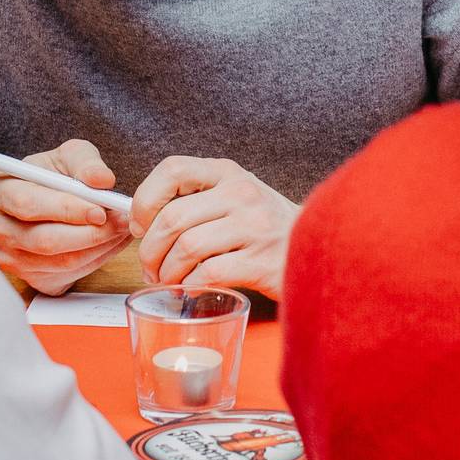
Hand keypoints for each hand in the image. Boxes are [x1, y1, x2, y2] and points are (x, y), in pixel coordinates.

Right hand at [0, 138, 130, 294]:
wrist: (42, 200)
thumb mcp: (67, 156)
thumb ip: (85, 162)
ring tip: (122, 228)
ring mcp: (10, 257)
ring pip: (62, 261)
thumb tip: (102, 180)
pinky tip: (111, 241)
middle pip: (45, 240)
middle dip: (91, 233)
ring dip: (100, 247)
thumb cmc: (51, 176)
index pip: (29, 204)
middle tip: (122, 222)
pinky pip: (69, 274)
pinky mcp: (30, 277)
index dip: (67, 209)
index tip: (101, 210)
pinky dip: (97, 259)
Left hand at [132, 157, 298, 297]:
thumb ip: (196, 200)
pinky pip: (208, 274)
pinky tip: (192, 290)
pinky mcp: (260, 261)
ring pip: (186, 248)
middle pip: (172, 218)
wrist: (320, 246)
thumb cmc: (266, 227)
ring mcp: (253, 227)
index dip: (145, 199)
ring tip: (170, 282)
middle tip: (149, 268)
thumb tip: (143, 223)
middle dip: (149, 250)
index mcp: (228, 173)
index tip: (140, 225)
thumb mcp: (235, 197)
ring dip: (168, 273)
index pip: (172, 169)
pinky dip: (190, 286)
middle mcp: (241, 193)